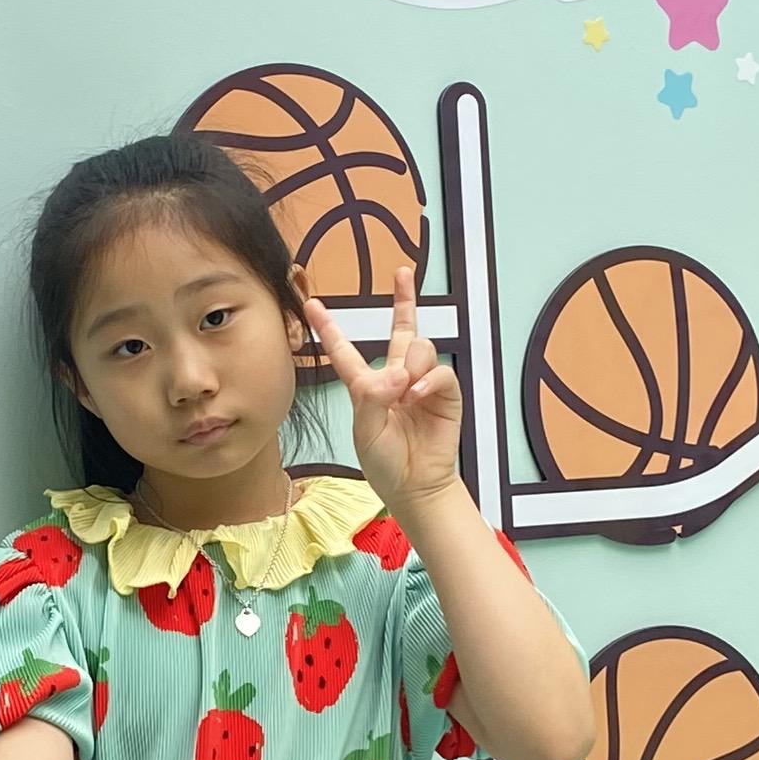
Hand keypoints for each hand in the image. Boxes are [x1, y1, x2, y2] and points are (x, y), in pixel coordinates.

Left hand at [298, 263, 463, 517]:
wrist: (415, 487)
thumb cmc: (386, 464)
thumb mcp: (365, 432)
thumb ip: (373, 398)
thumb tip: (396, 372)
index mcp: (367, 387)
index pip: (346, 352)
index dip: (330, 328)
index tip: (312, 304)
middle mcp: (396, 379)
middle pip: (401, 330)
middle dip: (405, 299)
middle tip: (403, 272)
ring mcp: (422, 384)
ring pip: (420, 347)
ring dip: (411, 363)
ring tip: (406, 390)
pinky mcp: (445, 394)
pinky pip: (440, 371)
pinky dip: (429, 380)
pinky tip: (417, 394)